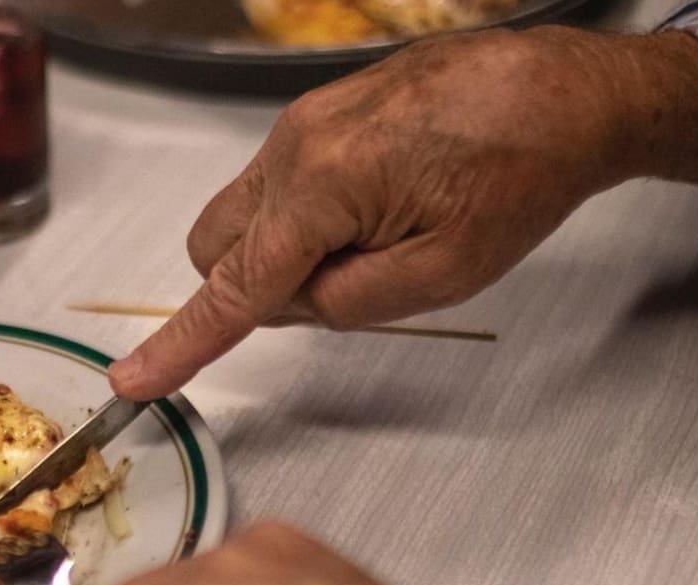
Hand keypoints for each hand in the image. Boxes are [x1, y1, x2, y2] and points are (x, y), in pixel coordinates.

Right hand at [108, 26, 697, 399]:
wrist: (563, 92)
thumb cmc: (521, 172)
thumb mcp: (442, 273)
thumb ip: (345, 305)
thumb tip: (290, 305)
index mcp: (321, 184)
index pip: (233, 288)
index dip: (180, 343)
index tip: (133, 378)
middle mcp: (295, 143)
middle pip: (217, 248)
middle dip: (254, 287)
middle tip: (343, 287)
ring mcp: (303, 122)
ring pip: (245, 215)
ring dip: (286, 251)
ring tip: (378, 237)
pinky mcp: (319, 114)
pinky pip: (276, 184)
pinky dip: (305, 217)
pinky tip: (379, 204)